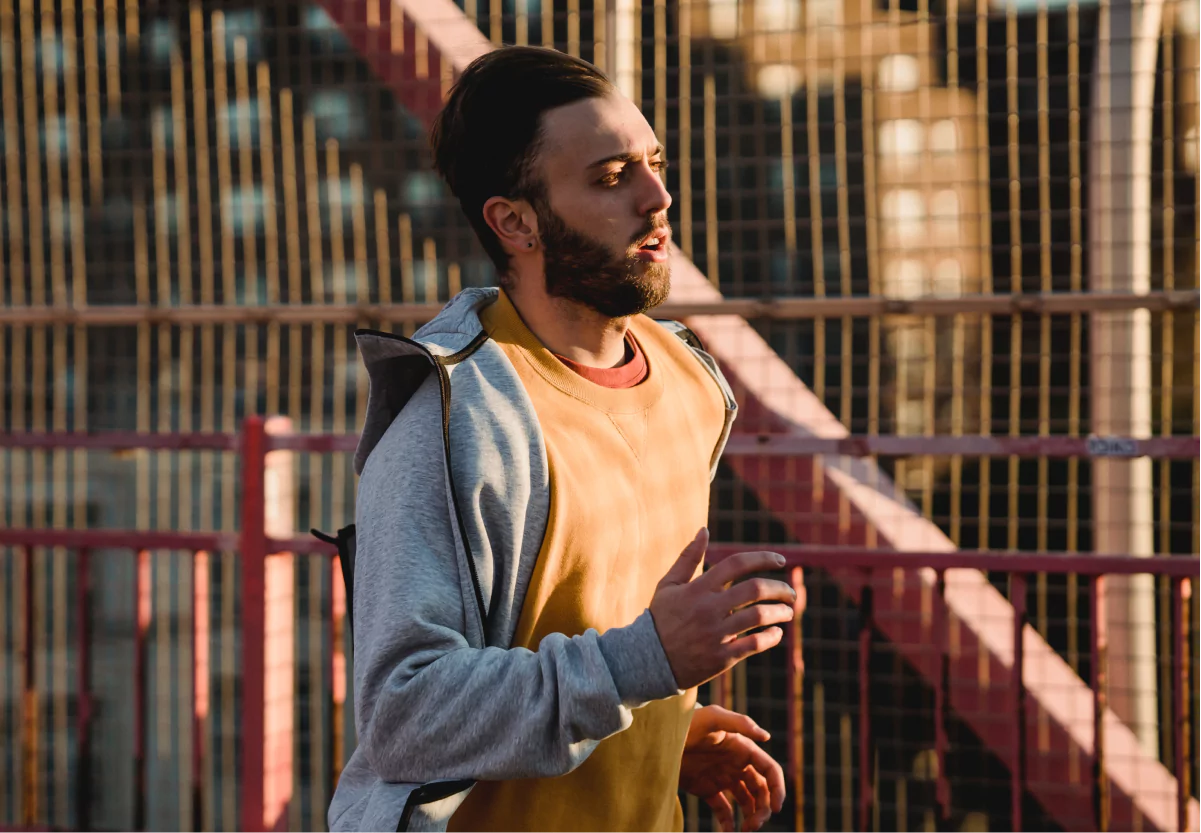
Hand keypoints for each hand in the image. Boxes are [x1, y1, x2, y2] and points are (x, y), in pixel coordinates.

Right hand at [649, 528, 798, 690]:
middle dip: (779, 588)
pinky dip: (771, 637)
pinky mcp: (721, 657)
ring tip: (788, 611)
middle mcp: (709, 609)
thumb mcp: (669, 585)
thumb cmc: (661, 618)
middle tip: (790, 593)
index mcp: (698, 588)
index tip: (781, 561)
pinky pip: (753, 644)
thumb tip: (703, 530)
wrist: (648, 660)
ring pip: (758, 617)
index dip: (762, 558)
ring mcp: (716, 634)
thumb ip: (688, 557)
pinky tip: (776, 632)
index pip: (736, 564)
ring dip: (780, 612)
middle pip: (754, 589)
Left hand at [679, 705, 784, 832]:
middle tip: (753, 826)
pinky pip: (723, 809)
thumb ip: (740, 723)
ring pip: (746, 802)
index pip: (770, 771)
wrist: (661, 735)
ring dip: (751, 817)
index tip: (776, 809)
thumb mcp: (713, 718)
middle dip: (763, 810)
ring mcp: (722, 777)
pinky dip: (728, 823)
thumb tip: (767, 737)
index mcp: (743, 749)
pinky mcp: (707, 789)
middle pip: (761, 791)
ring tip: (745, 831)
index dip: (777, 789)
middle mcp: (736, 765)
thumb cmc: (688, 721)